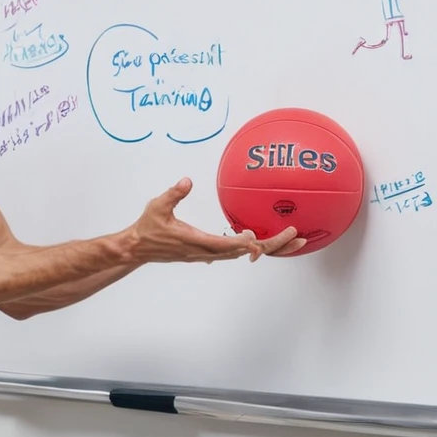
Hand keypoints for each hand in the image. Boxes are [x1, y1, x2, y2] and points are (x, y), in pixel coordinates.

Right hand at [125, 178, 305, 263]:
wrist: (137, 249)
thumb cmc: (147, 228)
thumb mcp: (157, 206)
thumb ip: (173, 194)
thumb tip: (187, 181)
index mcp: (196, 242)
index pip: (227, 245)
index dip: (246, 242)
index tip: (263, 235)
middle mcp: (206, 252)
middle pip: (246, 252)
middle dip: (274, 246)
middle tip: (299, 236)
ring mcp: (208, 255)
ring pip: (244, 254)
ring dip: (269, 248)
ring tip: (293, 240)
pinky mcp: (207, 253)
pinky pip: (236, 252)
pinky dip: (254, 247)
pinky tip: (265, 240)